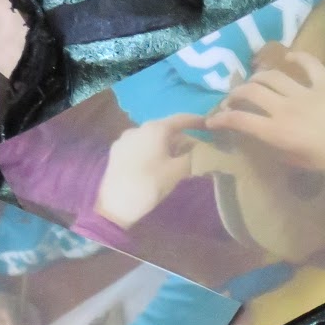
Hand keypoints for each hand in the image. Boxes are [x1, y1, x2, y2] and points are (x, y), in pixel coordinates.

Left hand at [96, 112, 208, 228]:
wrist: (115, 205)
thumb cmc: (149, 184)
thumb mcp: (177, 172)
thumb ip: (194, 158)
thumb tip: (205, 153)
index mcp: (155, 128)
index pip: (181, 119)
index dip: (197, 121)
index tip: (209, 125)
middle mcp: (138, 128)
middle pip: (166, 129)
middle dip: (182, 139)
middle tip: (196, 152)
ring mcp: (125, 139)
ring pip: (152, 138)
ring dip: (167, 147)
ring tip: (177, 161)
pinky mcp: (117, 152)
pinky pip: (141, 146)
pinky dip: (153, 151)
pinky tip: (157, 165)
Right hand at [208, 51, 324, 171]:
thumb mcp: (301, 163)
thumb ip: (280, 151)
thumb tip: (267, 141)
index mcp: (277, 132)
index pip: (240, 120)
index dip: (221, 119)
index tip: (212, 120)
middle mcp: (285, 108)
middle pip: (250, 92)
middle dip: (235, 94)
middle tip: (232, 99)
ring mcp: (304, 92)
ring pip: (271, 76)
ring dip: (258, 77)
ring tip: (254, 81)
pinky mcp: (324, 82)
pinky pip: (307, 63)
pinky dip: (296, 57)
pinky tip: (288, 57)